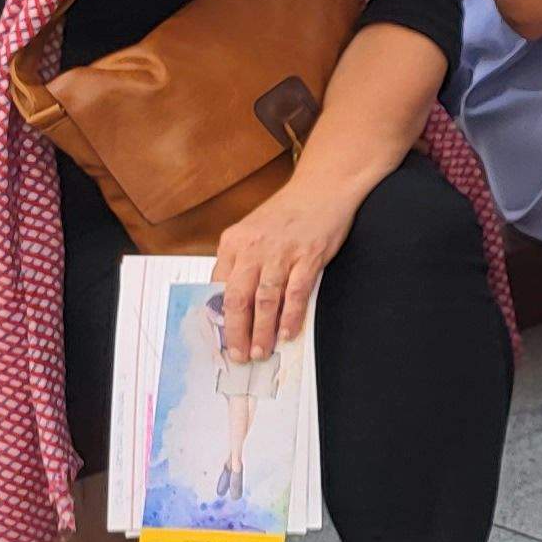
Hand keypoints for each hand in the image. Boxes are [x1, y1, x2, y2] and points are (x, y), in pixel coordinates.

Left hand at [210, 173, 359, 358]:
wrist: (323, 187)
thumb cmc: (288, 211)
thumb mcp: (252, 230)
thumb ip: (241, 261)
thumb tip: (233, 300)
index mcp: (234, 242)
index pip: (218, 286)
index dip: (219, 317)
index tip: (221, 338)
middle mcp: (253, 247)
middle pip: (238, 298)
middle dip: (236, 332)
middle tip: (238, 354)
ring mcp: (282, 252)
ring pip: (265, 300)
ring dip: (262, 330)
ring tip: (261, 350)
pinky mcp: (308, 256)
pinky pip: (296, 293)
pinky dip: (291, 316)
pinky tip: (287, 332)